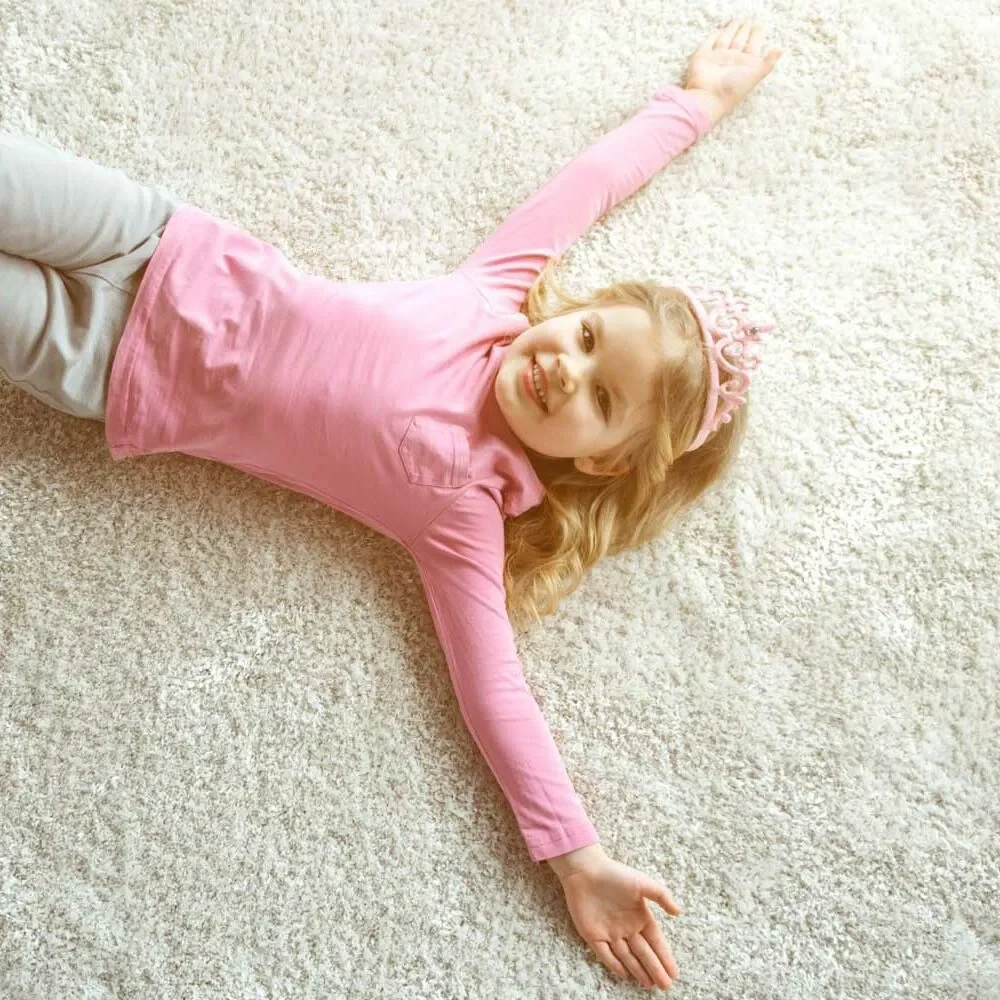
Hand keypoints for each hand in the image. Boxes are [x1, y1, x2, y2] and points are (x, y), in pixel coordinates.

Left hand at [556, 847, 681, 989]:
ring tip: (649, 985)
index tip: (674, 973)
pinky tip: (625, 975)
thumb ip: (662, 896)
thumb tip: (679, 912)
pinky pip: (606, 955)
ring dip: (638, 971)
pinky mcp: (593, 935)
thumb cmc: (615, 875)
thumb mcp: (643, 883)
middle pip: (644, 953)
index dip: (665, 957)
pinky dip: (615, 965)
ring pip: (627, 957)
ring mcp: (610, 932)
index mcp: (640, 916)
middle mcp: (627, 927)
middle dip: (655, 970)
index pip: (656, 942)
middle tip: (665, 986)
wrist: (585, 871)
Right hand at [684, 18, 782, 119]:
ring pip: (725, 38)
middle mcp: (731, 59)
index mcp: (745, 62)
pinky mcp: (702, 57)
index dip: (756, 34)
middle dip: (744, 29)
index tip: (758, 27)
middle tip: (747, 21)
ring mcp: (717, 57)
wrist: (708, 97)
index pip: (753, 43)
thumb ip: (768, 63)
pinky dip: (713, 36)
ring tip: (736, 21)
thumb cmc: (733, 89)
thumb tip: (781, 49)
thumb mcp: (756, 75)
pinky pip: (708, 43)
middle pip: (739, 39)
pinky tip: (719, 30)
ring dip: (731, 29)